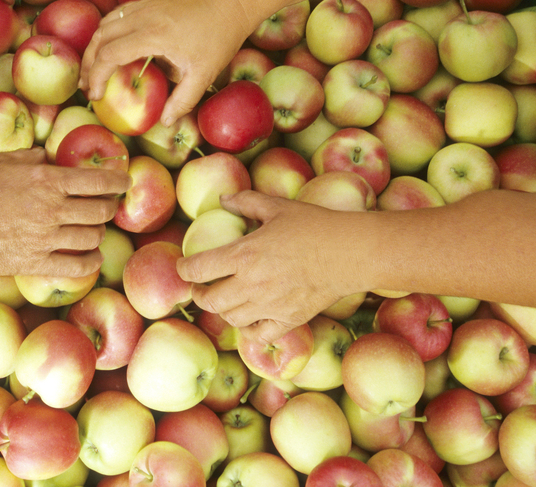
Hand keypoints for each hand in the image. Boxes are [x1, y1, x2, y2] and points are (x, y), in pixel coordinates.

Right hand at [0, 148, 130, 277]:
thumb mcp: (0, 161)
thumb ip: (30, 157)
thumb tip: (48, 155)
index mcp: (46, 180)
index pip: (97, 181)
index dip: (118, 181)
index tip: (126, 181)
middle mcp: (51, 209)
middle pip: (100, 211)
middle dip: (109, 207)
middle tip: (108, 205)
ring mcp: (45, 239)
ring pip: (92, 238)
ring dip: (99, 232)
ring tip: (95, 228)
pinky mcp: (35, 263)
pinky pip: (76, 267)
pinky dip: (91, 263)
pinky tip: (92, 258)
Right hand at [80, 0, 251, 126]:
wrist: (231, 0)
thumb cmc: (220, 38)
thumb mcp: (204, 75)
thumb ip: (183, 101)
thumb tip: (165, 122)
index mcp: (154, 35)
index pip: (110, 55)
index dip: (96, 76)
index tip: (94, 95)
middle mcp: (144, 16)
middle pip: (100, 38)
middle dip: (88, 63)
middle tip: (86, 85)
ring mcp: (144, 5)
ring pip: (105, 23)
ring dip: (94, 46)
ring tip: (92, 68)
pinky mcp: (149, 1)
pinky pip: (117, 15)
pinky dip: (107, 32)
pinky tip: (109, 46)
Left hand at [178, 191, 370, 343]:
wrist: (351, 253)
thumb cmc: (314, 225)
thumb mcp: (277, 207)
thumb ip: (246, 202)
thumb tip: (223, 199)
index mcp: (243, 255)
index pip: (197, 269)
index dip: (184, 270)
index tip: (184, 267)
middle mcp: (251, 284)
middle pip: (208, 300)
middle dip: (199, 294)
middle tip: (200, 287)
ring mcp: (269, 306)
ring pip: (230, 319)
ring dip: (222, 311)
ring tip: (225, 300)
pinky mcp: (289, 320)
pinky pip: (258, 335)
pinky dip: (250, 329)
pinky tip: (251, 318)